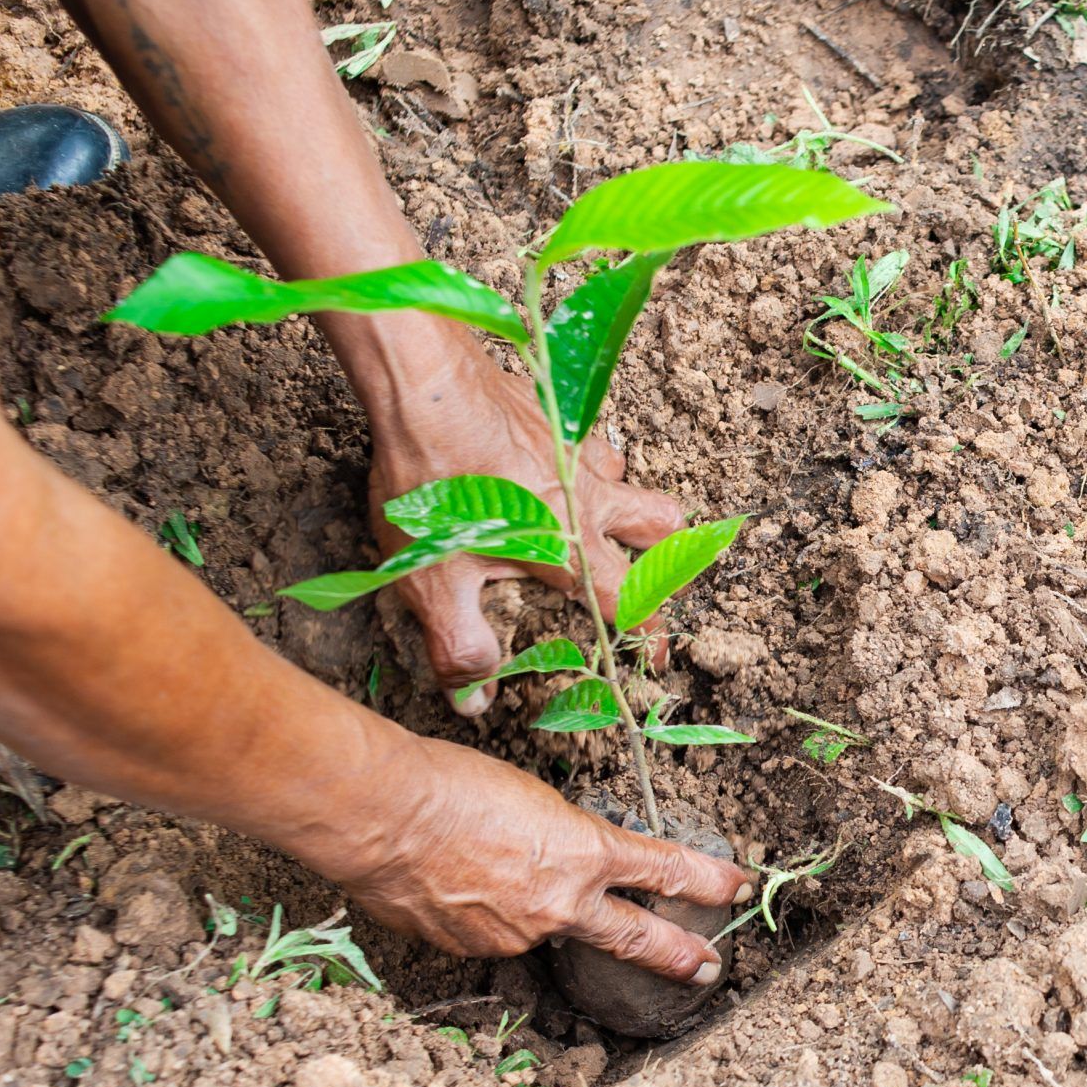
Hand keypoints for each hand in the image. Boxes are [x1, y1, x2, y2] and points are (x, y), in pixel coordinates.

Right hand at [333, 735, 753, 975]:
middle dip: (678, 955)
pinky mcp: (471, 951)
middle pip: (637, 938)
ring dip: (531, 908)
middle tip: (707, 969)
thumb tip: (552, 865)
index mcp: (584, 852)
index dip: (708, 880)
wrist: (380, 815)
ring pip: (544, 928)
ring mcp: (516, 936)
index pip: (665, 870)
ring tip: (488, 869)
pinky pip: (490, 933)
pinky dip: (481, 913)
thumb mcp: (530, 800)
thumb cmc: (451, 783)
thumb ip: (556, 841)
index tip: (738, 887)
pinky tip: (449, 882)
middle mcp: (561, 905)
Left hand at [364, 343, 684, 712]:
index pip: (632, 603)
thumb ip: (459, 646)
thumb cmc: (430, 481)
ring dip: (624, 505)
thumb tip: (475, 701)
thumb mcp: (434, 580)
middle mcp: (587, 499)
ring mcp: (576, 451)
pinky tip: (547, 469)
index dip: (648, 638)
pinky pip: (588, 444)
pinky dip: (583, 464)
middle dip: (665, 558)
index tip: (654, 659)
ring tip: (595, 524)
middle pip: (663, 529)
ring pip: (629, 481)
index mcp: (570, 547)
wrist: (422, 385)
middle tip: (645, 581)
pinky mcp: (555, 416)